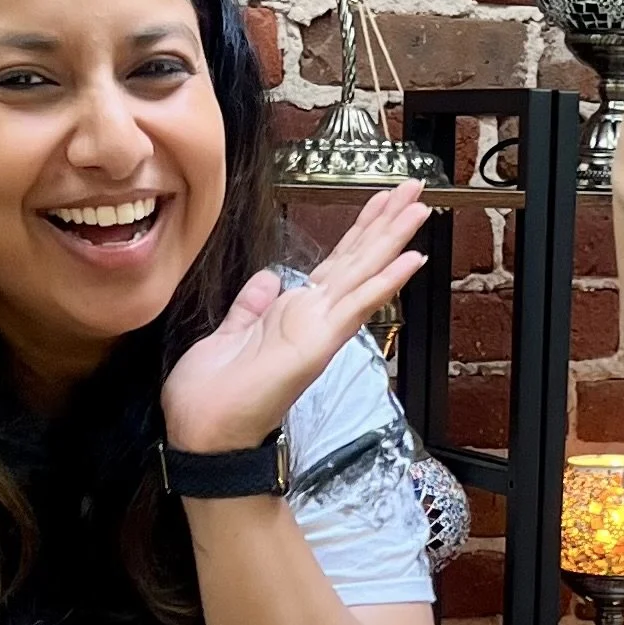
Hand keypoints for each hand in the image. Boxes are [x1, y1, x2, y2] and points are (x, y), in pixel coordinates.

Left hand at [161, 185, 429, 458]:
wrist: (203, 436)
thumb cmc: (210, 398)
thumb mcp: (226, 334)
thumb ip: (251, 306)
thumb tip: (269, 277)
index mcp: (292, 314)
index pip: (335, 263)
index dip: (359, 230)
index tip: (380, 202)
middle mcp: (312, 319)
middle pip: (357, 259)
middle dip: (386, 222)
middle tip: (414, 189)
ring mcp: (320, 331)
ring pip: (363, 274)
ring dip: (394, 240)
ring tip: (420, 208)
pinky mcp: (319, 344)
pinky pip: (357, 305)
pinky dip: (385, 282)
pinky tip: (410, 260)